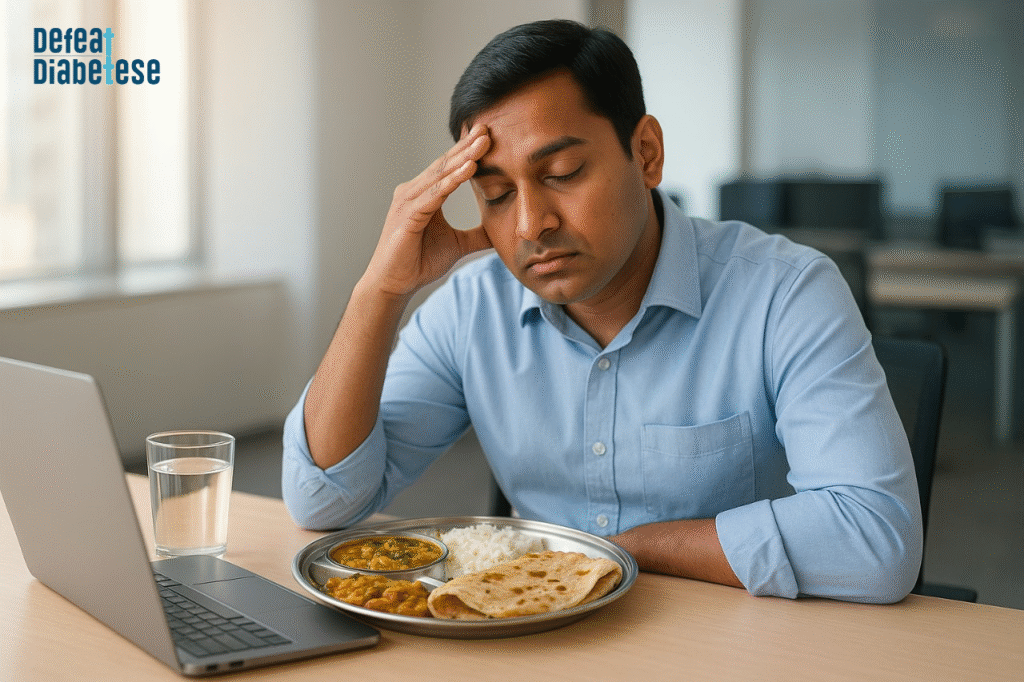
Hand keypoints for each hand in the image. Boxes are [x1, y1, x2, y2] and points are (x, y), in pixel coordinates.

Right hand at [364, 124, 492, 297]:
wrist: (394, 285)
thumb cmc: (418, 263)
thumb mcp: (458, 245)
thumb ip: (477, 235)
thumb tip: (501, 231)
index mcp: (423, 195)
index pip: (449, 168)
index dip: (468, 152)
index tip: (489, 135)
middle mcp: (413, 192)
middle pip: (445, 164)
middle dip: (467, 145)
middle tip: (487, 126)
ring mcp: (408, 201)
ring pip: (440, 174)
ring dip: (463, 157)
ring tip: (483, 141)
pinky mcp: (407, 215)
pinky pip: (434, 194)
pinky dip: (452, 180)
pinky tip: (470, 168)